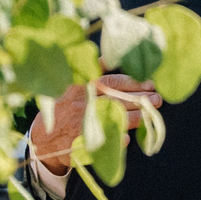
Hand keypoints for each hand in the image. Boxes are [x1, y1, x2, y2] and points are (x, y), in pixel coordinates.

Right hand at [30, 74, 160, 173]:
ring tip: (152, 113)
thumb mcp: (72, 85)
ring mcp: (80, 123)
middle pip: (116, 99)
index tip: (150, 83)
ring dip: (136, 117)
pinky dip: (116, 139)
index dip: (133, 82)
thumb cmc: (64, 107)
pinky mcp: (79, 143)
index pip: (111, 82)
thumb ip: (91, 72)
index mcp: (80, 87)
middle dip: (139, 99)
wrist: (42, 138)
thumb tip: (111, 57)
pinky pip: (102, 141)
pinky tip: (129, 139)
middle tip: (157, 99)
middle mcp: (81, 104)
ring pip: (113, 119)